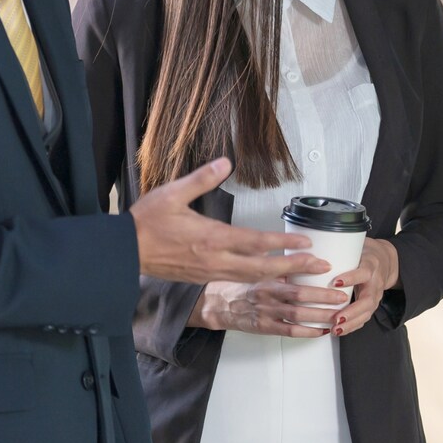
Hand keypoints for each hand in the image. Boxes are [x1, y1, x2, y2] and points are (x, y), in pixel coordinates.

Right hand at [130, 158, 329, 284]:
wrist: (121, 253)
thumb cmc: (146, 222)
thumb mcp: (172, 193)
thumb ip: (201, 178)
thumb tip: (226, 161)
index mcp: (211, 238)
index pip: (256, 242)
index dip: (284, 243)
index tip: (308, 242)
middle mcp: (215, 260)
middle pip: (262, 268)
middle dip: (294, 267)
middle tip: (321, 266)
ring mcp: (209, 272)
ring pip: (252, 278)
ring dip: (280, 275)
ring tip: (304, 272)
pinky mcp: (203, 277)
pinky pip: (238, 281)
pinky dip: (260, 279)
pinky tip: (271, 275)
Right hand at [187, 278, 346, 335]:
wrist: (218, 304)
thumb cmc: (242, 285)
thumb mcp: (259, 270)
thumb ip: (281, 267)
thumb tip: (307, 258)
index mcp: (266, 277)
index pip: (290, 271)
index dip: (309, 267)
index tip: (328, 265)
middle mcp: (267, 295)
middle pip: (299, 295)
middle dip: (324, 296)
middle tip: (342, 295)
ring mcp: (266, 313)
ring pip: (297, 315)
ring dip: (320, 315)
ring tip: (338, 314)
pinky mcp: (265, 327)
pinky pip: (289, 331)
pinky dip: (307, 331)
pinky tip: (321, 330)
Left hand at [330, 237, 399, 336]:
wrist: (386, 260)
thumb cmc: (365, 253)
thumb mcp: (357, 245)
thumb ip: (340, 247)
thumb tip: (311, 246)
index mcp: (371, 264)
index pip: (363, 272)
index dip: (351, 277)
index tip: (335, 282)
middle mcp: (375, 282)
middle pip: (367, 299)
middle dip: (352, 311)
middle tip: (336, 318)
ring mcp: (376, 295)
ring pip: (367, 312)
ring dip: (351, 323)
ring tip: (335, 329)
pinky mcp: (372, 304)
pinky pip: (364, 318)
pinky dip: (352, 326)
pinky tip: (339, 331)